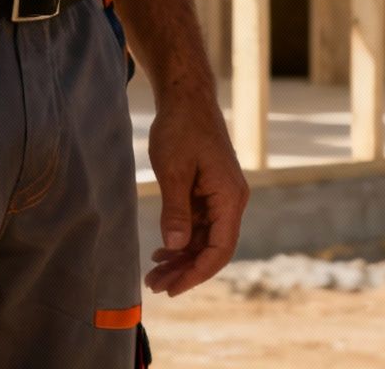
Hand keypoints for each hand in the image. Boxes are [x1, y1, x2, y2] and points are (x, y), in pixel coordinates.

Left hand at [144, 87, 247, 295]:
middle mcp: (231, 200)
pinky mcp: (209, 192)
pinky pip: (199, 225)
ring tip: (154, 273)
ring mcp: (220, 196)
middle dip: (185, 269)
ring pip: (204, 239)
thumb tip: (176, 246)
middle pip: (213, 248)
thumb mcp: (174, 170)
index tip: (173, 287)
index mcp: (229, 197)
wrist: (186, 97)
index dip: (197, 272)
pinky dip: (181, 239)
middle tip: (155, 285)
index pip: (220, 248)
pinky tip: (162, 250)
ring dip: (181, 257)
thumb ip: (176, 211)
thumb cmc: (181, 128)